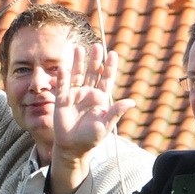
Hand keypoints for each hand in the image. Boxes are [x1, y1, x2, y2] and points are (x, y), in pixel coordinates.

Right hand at [47, 43, 134, 193]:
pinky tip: (63, 65)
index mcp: (101, 99)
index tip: (113, 53)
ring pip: (77, 74)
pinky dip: (63, 76)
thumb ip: (116, 112)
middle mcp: (88, 94)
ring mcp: (75, 95)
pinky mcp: (62, 100)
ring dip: (78, 62)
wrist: (72, 147)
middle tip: (97, 46)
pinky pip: (62, 85)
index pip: (107, 79)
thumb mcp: (106, 126)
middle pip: (92, 73)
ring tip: (79, 48)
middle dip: (95, 60)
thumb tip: (131, 102)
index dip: (110, 67)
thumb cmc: (91, 138)